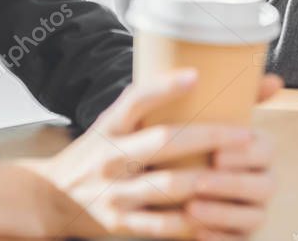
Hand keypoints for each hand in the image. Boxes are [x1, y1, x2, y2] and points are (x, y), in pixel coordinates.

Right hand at [0, 70, 282, 240]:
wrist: (52, 196)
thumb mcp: (116, 122)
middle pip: (163, 142)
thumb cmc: (101, 150)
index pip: (135, 99)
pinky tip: (217, 213)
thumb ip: (157, 103)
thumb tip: (212, 73)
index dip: (164, 86)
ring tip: (239, 174)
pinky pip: (162, 225)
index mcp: (111, 125)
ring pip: (167, 185)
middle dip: (207, 138)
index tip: (196, 75)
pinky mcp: (120, 223)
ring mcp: (114, 192)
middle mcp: (110, 156)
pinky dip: (192, 221)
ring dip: (206, 180)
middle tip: (245, 134)